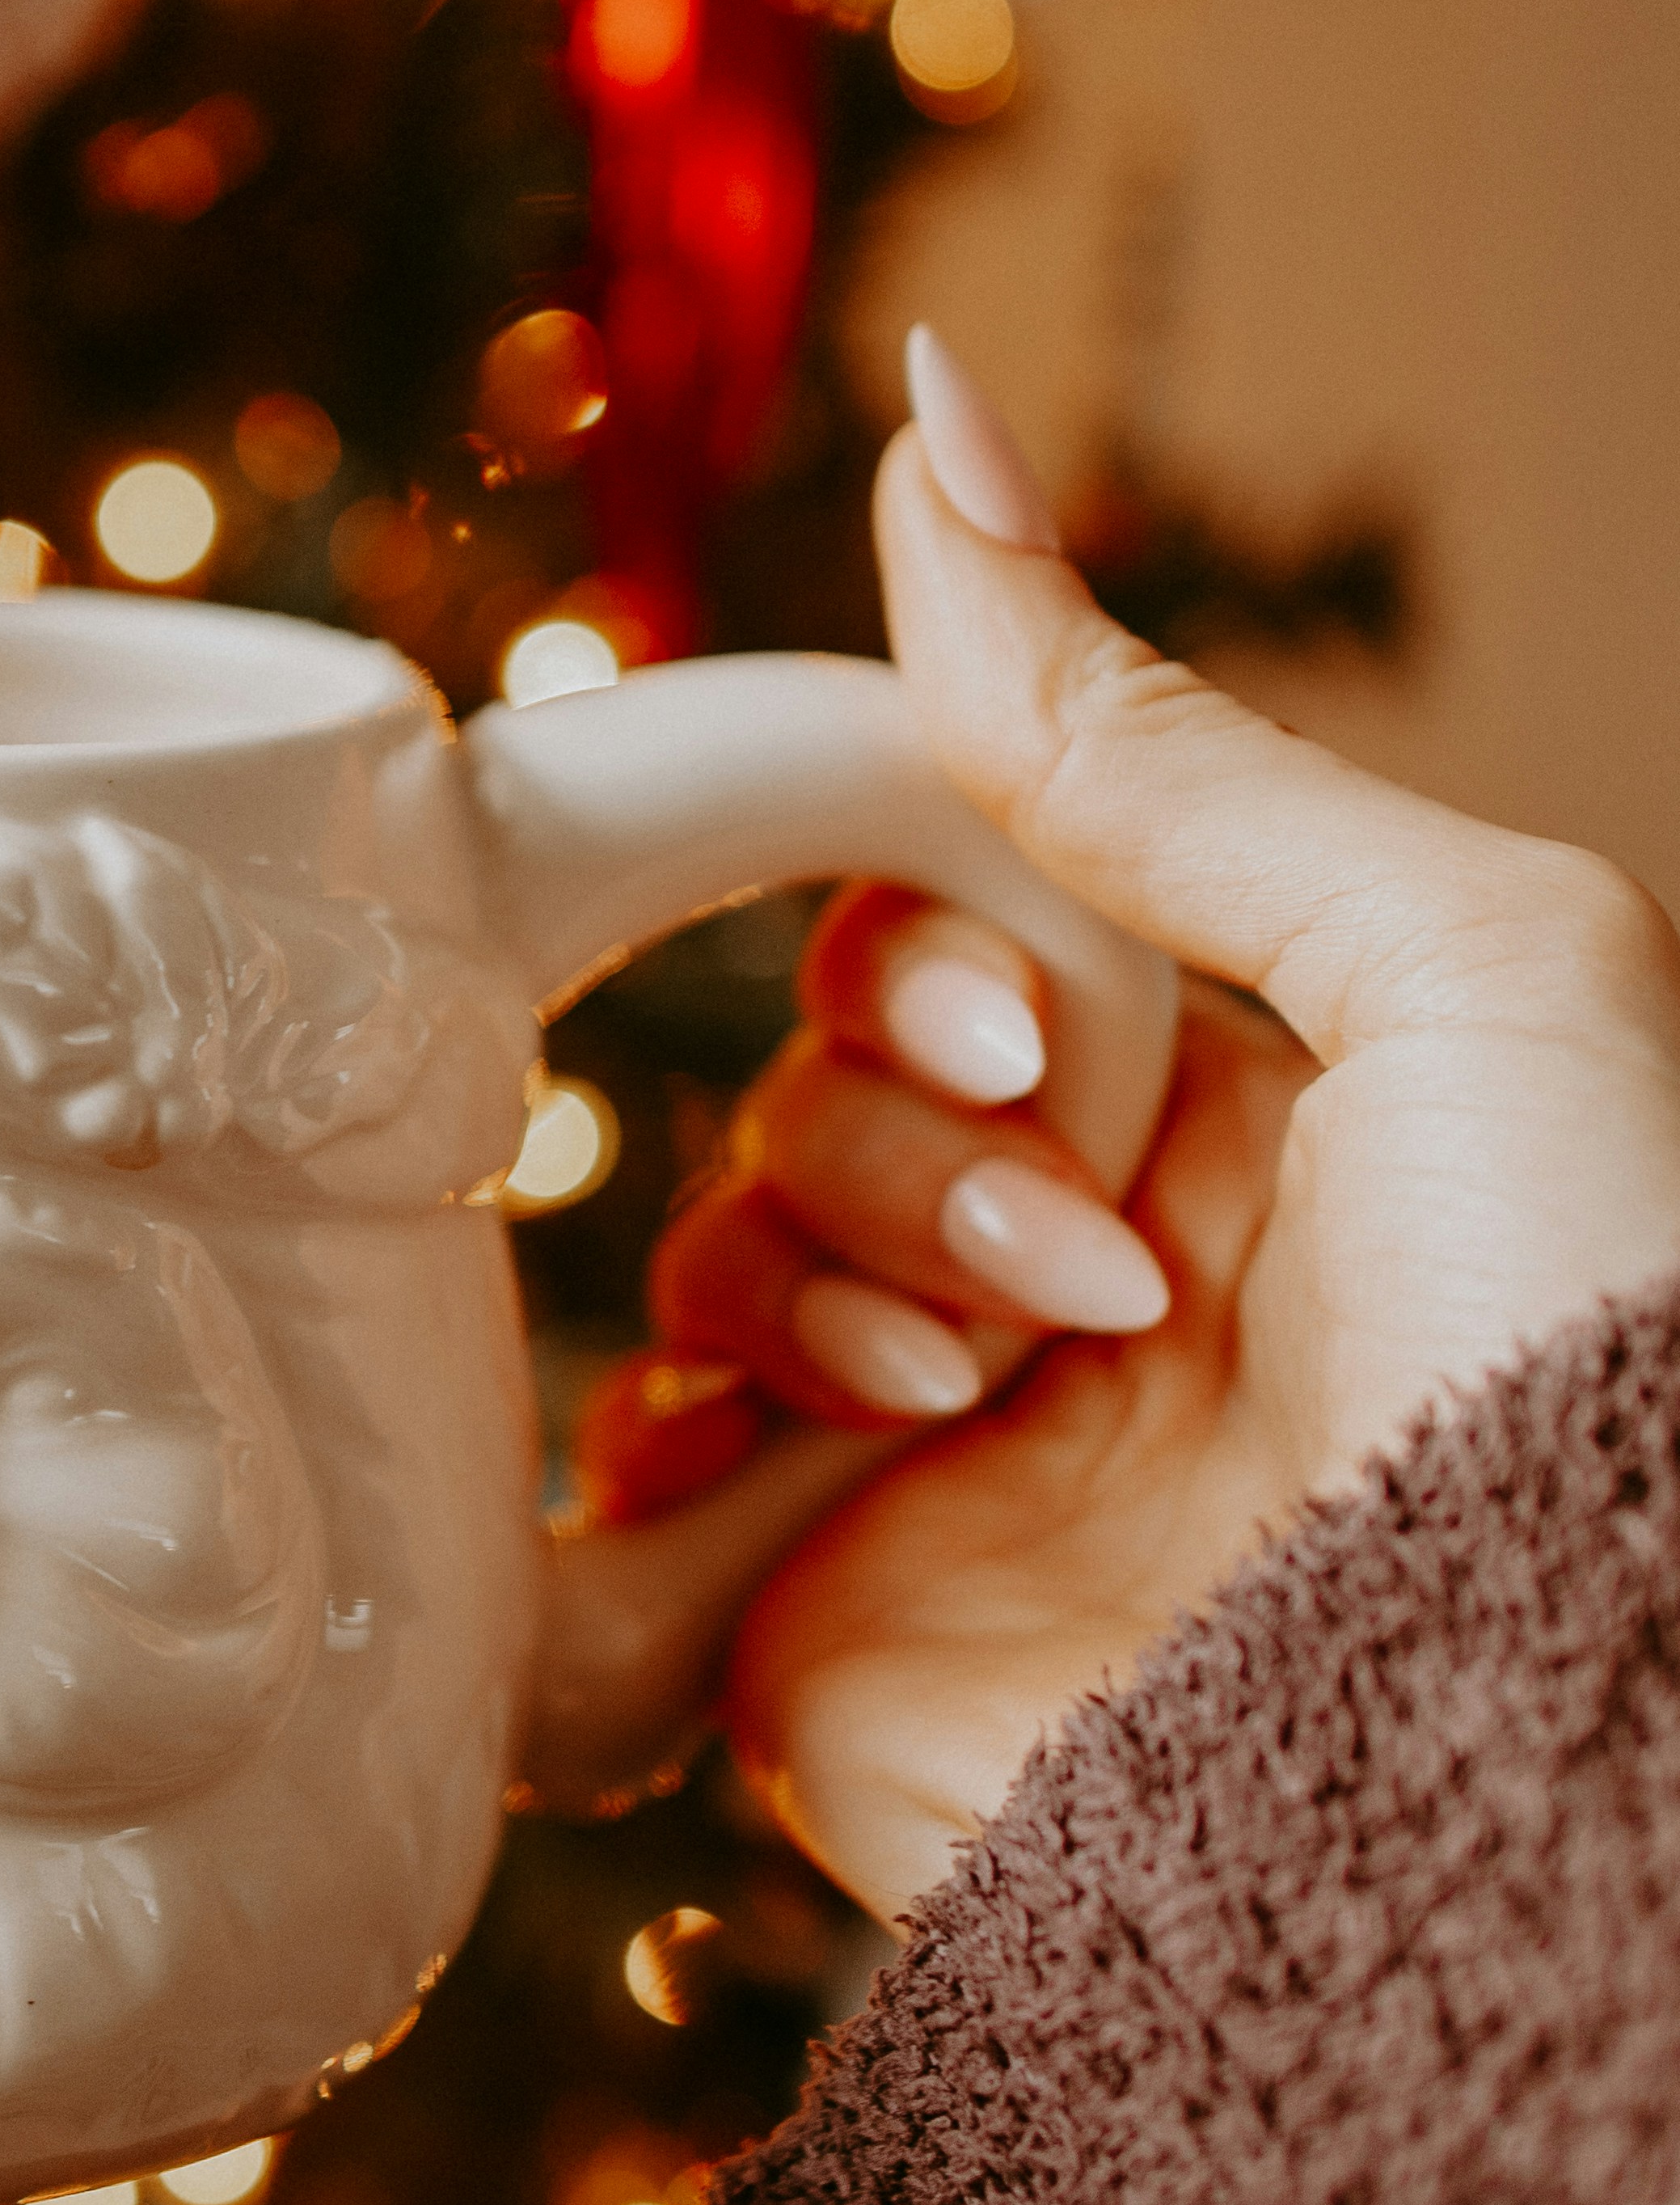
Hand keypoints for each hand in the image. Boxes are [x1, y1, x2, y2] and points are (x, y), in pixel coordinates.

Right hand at [660, 330, 1679, 1926]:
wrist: (1521, 1778)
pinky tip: (814, 1442)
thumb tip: (935, 426)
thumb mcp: (1454, 963)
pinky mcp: (808, 1635)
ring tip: (1012, 1390)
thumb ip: (1156, 737)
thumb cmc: (1576, 1356)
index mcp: (1233, 1128)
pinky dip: (674, 1433)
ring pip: (713, 1242)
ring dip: (838, 1273)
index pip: (955, 930)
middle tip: (1094, 1260)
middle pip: (817, 1072)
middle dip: (917, 1127)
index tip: (1028, 1004)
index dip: (940, 935)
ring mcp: (933, 1471)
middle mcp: (1075, 1287)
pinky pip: (629, 1476)